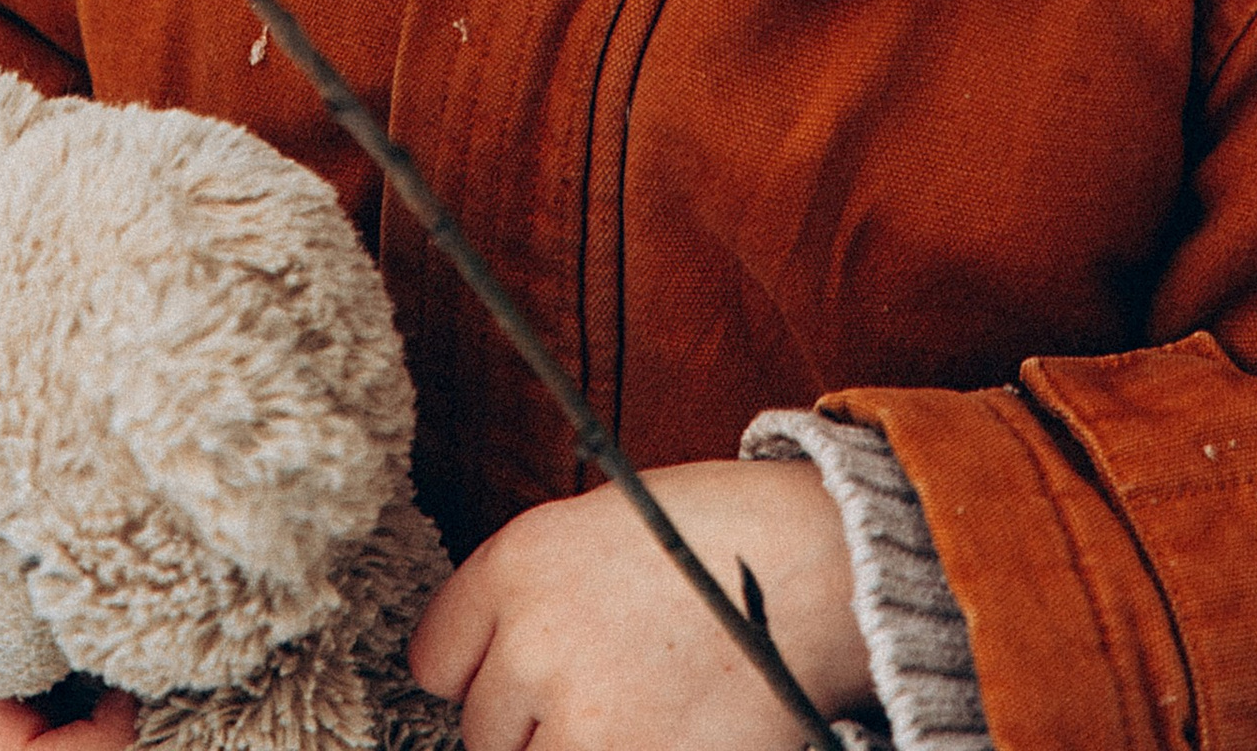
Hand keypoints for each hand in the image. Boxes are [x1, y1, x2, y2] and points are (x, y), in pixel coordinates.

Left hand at [409, 457, 868, 750]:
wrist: (821, 568)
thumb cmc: (717, 539)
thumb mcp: (598, 528)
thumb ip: (530, 598)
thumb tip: (491, 672)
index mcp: (517, 563)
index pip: (435, 660)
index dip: (479, 671)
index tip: (518, 677)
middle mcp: (533, 642)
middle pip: (482, 733)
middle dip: (531, 725)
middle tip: (601, 693)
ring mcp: (582, 720)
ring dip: (571, 750)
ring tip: (633, 713)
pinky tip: (662, 730)